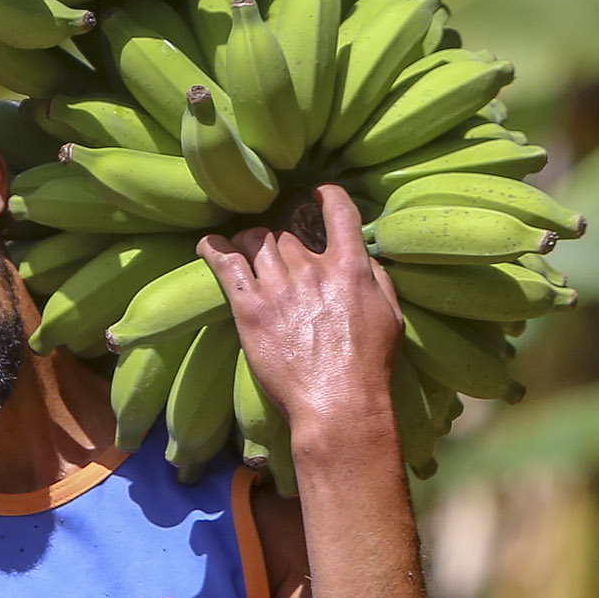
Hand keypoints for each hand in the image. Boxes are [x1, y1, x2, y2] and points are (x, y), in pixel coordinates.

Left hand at [198, 185, 404, 450]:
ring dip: (251, 242)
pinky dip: (213, 249)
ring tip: (247, 249)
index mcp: (351, 268)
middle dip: (282, 237)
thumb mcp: (391, 317)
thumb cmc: (369, 367)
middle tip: (277, 249)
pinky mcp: (249, 308)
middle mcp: (312, 269)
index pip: (339, 212)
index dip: (327, 196)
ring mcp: (278, 287)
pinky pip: (225, 264)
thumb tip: (367, 258)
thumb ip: (379, 280)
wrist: (339, 403)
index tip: (317, 193)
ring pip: (255, 241)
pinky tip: (207, 245)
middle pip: (287, 232)